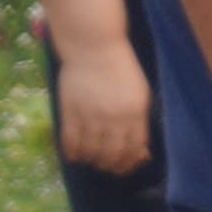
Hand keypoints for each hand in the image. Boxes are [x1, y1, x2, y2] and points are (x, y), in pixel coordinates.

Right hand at [53, 41, 154, 177]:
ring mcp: (91, 115)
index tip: (126, 164)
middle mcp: (114, 118)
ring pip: (91, 152)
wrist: (93, 45)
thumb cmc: (120, 67)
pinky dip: (73, 153)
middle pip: (113, 155)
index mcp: (135, 112)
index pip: (134, 149)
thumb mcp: (139, 93)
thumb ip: (139, 121)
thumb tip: (140, 151)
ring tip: (92, 159)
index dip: (130, 161)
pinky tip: (74, 155)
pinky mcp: (70, 111)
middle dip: (111, 166)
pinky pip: (71, 142)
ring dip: (92, 161)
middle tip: (108, 166)